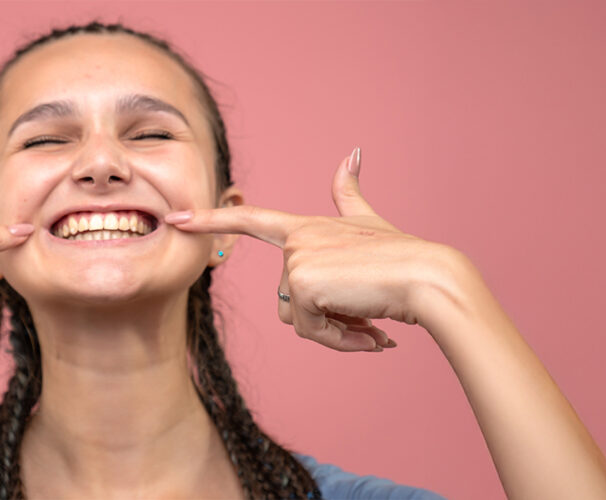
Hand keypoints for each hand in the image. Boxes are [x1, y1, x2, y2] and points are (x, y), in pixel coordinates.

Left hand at [165, 148, 457, 351]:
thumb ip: (349, 195)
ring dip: (336, 333)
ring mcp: (297, 260)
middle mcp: (297, 240)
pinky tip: (372, 332)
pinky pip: (310, 330)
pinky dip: (341, 340)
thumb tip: (353, 151)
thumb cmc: (404, 260)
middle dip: (325, 319)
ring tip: (371, 323)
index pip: (250, 220)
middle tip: (366, 317)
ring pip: (298, 319)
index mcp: (308, 227)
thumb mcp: (370, 224)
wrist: (430, 279)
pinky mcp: (302, 284)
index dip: (211, 220)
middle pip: (286, 300)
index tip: (175, 218)